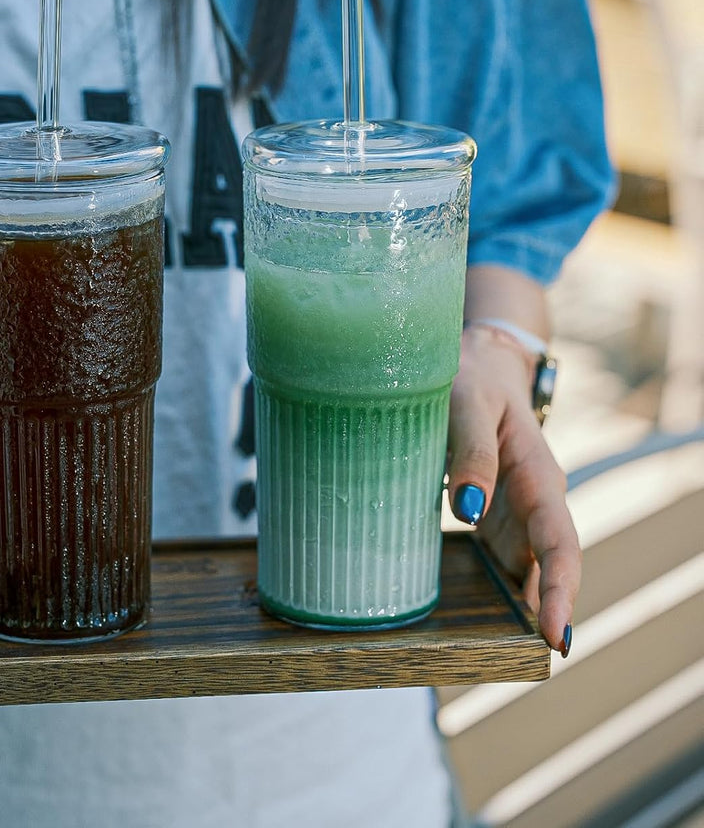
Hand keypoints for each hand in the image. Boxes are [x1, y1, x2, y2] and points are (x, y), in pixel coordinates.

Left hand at [445, 324, 578, 655]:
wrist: (473, 365)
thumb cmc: (471, 378)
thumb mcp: (466, 403)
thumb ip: (470, 454)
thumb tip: (467, 513)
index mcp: (537, 474)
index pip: (559, 542)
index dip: (561, 591)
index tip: (556, 635)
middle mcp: (533, 501)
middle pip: (549, 567)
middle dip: (547, 613)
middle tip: (529, 664)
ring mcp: (513, 511)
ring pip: (526, 569)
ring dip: (523, 610)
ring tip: (503, 657)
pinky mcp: (491, 515)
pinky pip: (499, 558)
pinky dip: (498, 591)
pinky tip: (482, 622)